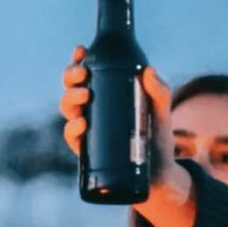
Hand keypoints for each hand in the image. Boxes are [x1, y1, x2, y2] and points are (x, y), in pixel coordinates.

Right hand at [59, 45, 194, 226]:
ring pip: (67, 109)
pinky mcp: (87, 152)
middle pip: (71, 88)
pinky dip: (72, 128)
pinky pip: (71, 137)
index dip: (78, 61)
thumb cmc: (157, 139)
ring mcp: (87, 131)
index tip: (81, 50)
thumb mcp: (160, 112)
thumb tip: (149, 70)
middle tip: (82, 75)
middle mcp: (91, 111)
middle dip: (71, 77)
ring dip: (69, 99)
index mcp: (104, 97)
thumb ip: (159, 91)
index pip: (85, 75)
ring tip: (84, 96)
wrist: (160, 176)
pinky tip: (82, 123)